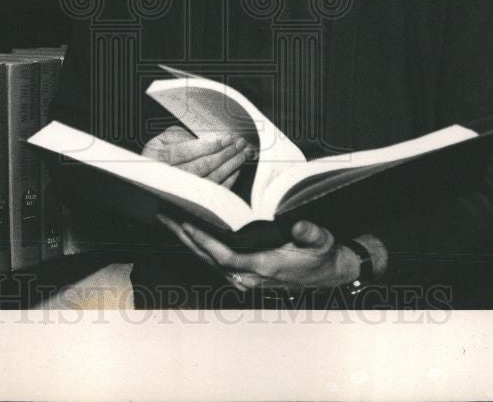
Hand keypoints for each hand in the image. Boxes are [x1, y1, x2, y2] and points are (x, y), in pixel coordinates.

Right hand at [142, 125, 249, 188]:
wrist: (152, 177)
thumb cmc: (161, 154)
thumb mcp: (165, 139)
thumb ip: (184, 137)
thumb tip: (211, 140)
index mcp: (157, 158)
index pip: (186, 152)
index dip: (209, 145)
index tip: (227, 139)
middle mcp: (166, 177)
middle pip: (200, 167)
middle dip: (224, 154)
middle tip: (239, 144)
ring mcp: (179, 192)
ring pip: (209, 181)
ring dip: (229, 166)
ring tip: (241, 154)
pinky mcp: (191, 202)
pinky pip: (212, 193)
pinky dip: (227, 181)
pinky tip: (236, 170)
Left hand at [158, 216, 359, 291]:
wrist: (328, 274)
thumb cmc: (322, 256)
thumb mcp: (322, 242)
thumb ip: (310, 233)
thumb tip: (298, 224)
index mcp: (264, 266)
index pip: (226, 256)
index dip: (205, 241)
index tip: (187, 223)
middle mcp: (248, 276)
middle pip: (208, 258)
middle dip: (184, 236)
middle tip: (164, 214)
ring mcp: (243, 278)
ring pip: (207, 260)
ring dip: (186, 240)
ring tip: (167, 218)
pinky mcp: (241, 275)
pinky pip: (213, 260)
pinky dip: (197, 246)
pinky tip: (185, 231)